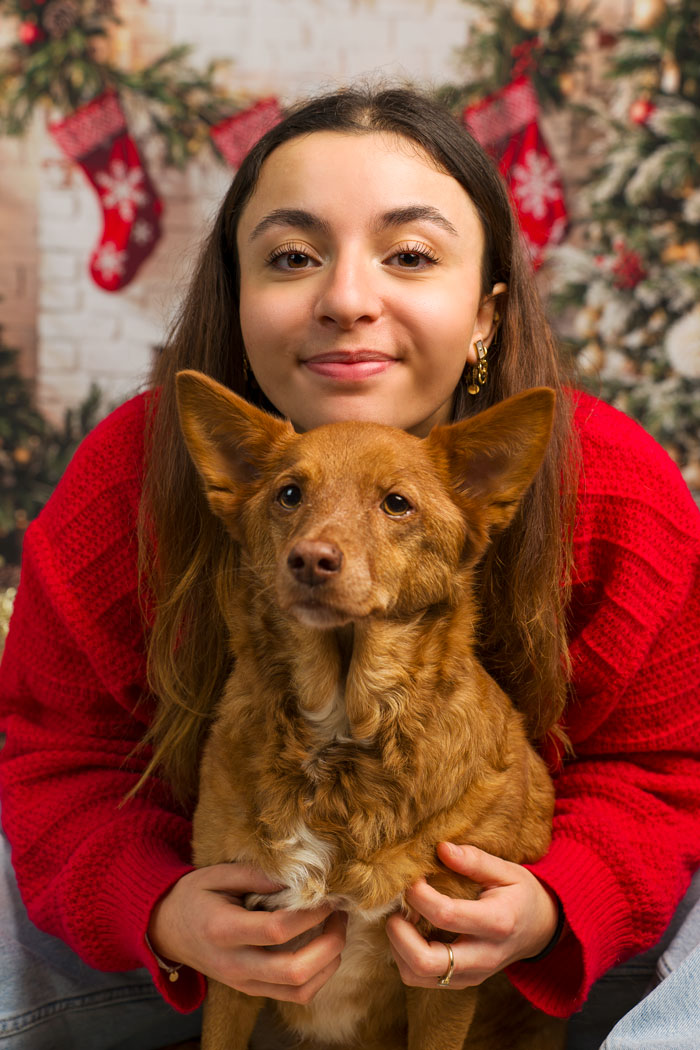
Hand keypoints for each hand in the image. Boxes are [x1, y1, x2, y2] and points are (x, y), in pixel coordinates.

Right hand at [148, 864, 346, 1003]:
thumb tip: (298, 876)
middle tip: (340, 914)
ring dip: (329, 963)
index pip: (277, 930)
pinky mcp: (252, 990)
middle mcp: (235, 964)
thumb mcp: (217, 874)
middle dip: (329, 943)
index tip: (328, 894)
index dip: (310, 914)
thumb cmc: (194, 896)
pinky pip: (294, 995)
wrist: (167, 929)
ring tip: (337, 930)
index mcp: (223, 930)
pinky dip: (318, 976)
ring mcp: (244, 982)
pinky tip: (324, 949)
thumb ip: (257, 875)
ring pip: (299, 990)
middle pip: (294, 970)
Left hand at [385, 843, 559, 988]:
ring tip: (402, 919)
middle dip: (399, 933)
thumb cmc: (520, 894)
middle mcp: (483, 956)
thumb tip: (442, 848)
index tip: (411, 878)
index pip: (445, 915)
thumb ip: (475, 860)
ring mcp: (472, 975)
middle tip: (397, 908)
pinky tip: (412, 933)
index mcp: (497, 922)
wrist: (539, 930)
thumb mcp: (507, 870)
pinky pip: (422, 980)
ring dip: (399, 947)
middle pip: (426, 961)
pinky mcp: (461, 982)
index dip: (419, 895)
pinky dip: (406, 957)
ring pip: (418, 976)